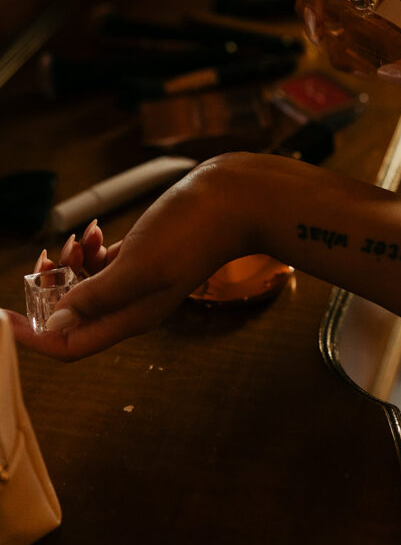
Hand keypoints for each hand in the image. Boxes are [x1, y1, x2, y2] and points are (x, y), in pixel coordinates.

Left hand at [7, 162, 245, 360]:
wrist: (234, 200)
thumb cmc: (192, 231)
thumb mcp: (140, 264)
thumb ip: (98, 295)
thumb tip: (57, 322)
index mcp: (131, 316)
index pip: (70, 344)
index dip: (34, 337)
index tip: (5, 318)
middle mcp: (133, 304)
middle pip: (73, 316)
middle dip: (48, 294)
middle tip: (39, 264)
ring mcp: (139, 279)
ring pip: (86, 287)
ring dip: (68, 266)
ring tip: (73, 240)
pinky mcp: (146, 254)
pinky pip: (103, 264)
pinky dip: (89, 250)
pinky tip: (91, 231)